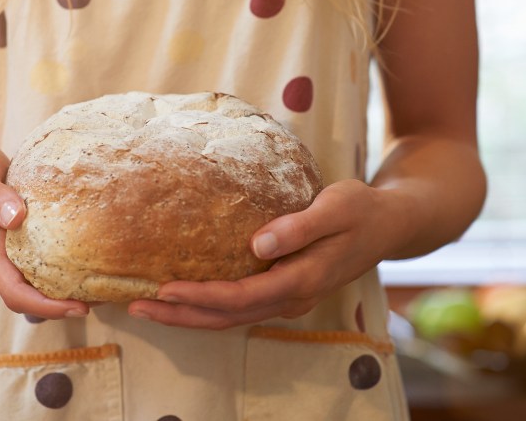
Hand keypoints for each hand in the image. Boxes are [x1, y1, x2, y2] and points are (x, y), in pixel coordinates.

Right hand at [0, 141, 92, 319]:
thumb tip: (16, 218)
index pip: (14, 293)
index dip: (46, 306)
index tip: (79, 307)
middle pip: (28, 300)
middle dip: (61, 307)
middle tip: (102, 299)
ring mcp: (9, 256)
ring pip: (36, 289)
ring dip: (64, 295)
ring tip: (101, 289)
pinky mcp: (21, 247)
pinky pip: (42, 269)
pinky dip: (63, 275)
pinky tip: (88, 266)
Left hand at [126, 179, 394, 329]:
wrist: (389, 224)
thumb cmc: (361, 210)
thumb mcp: (337, 207)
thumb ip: (299, 226)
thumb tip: (258, 244)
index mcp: (303, 279)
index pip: (242, 297)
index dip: (201, 296)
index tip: (164, 289)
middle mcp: (292, 297)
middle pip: (228, 317)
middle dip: (180, 316)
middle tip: (136, 306)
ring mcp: (288, 298)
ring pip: (231, 318)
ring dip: (188, 317)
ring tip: (146, 306)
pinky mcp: (283, 290)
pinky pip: (239, 307)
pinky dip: (206, 307)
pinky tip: (182, 297)